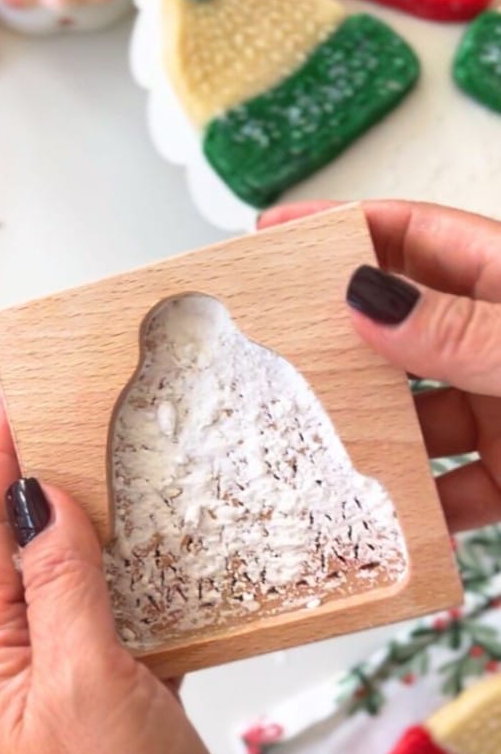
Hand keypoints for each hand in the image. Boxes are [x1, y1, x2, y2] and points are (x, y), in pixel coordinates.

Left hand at [0, 393, 291, 753]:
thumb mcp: (82, 681)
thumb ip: (62, 586)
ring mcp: (89, 675)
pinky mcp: (140, 688)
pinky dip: (157, 573)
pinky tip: (181, 543)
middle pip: (33, 549)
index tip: (11, 401)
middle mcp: (35, 662)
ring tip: (131, 460)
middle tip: (76, 413)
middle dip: (48, 480)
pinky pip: (140, 610)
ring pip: (91, 576)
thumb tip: (40, 500)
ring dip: (107, 522)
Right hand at [260, 200, 500, 532]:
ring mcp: (500, 408)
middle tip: (276, 354)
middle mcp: (494, 344)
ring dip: (374, 441)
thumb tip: (369, 300)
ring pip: (415, 420)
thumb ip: (457, 331)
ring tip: (318, 456)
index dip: (343, 229)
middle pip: (398, 332)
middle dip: (340, 346)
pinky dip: (421, 511)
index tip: (274, 236)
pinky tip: (388, 524)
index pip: (413, 236)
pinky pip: (450, 491)